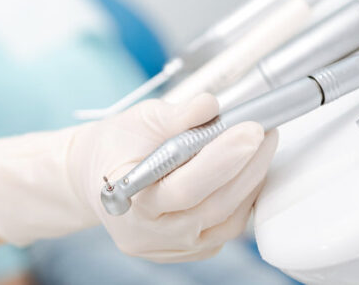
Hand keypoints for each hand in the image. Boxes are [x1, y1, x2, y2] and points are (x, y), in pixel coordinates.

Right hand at [67, 94, 277, 261]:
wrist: (92, 177)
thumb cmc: (114, 147)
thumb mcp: (137, 119)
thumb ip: (175, 115)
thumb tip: (212, 106)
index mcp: (129, 198)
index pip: (185, 187)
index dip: (222, 160)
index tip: (250, 130)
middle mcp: (148, 233)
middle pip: (212, 206)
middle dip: (247, 166)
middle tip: (265, 132)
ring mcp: (168, 248)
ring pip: (225, 223)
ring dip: (251, 183)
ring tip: (261, 148)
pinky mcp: (185, 252)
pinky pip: (225, 231)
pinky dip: (242, 202)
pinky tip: (247, 173)